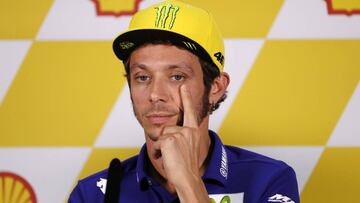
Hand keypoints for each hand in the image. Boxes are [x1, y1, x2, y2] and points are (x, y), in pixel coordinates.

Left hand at [153, 85, 209, 201]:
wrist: (188, 177)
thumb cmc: (187, 165)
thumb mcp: (188, 147)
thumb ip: (183, 136)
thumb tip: (170, 133)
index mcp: (193, 131)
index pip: (190, 111)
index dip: (186, 97)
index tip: (184, 86)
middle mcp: (189, 130)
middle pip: (167, 127)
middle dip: (165, 139)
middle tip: (174, 153)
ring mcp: (180, 134)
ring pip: (162, 135)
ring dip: (162, 147)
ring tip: (171, 156)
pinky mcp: (170, 140)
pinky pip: (158, 143)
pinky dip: (159, 152)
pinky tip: (167, 158)